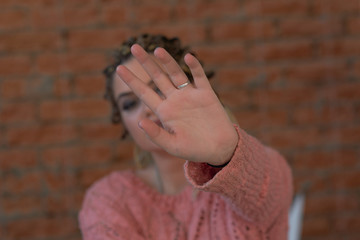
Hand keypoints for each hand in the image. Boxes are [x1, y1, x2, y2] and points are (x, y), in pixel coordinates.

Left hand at [116, 44, 237, 164]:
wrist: (219, 149)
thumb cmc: (194, 150)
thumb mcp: (172, 146)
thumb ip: (156, 135)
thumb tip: (140, 122)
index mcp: (164, 111)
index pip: (144, 93)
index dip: (132, 81)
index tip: (118, 68)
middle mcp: (175, 100)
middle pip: (158, 77)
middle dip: (146, 63)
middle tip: (134, 47)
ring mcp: (190, 95)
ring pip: (176, 73)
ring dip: (167, 61)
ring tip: (157, 50)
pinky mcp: (206, 94)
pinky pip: (199, 77)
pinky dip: (194, 67)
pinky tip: (188, 57)